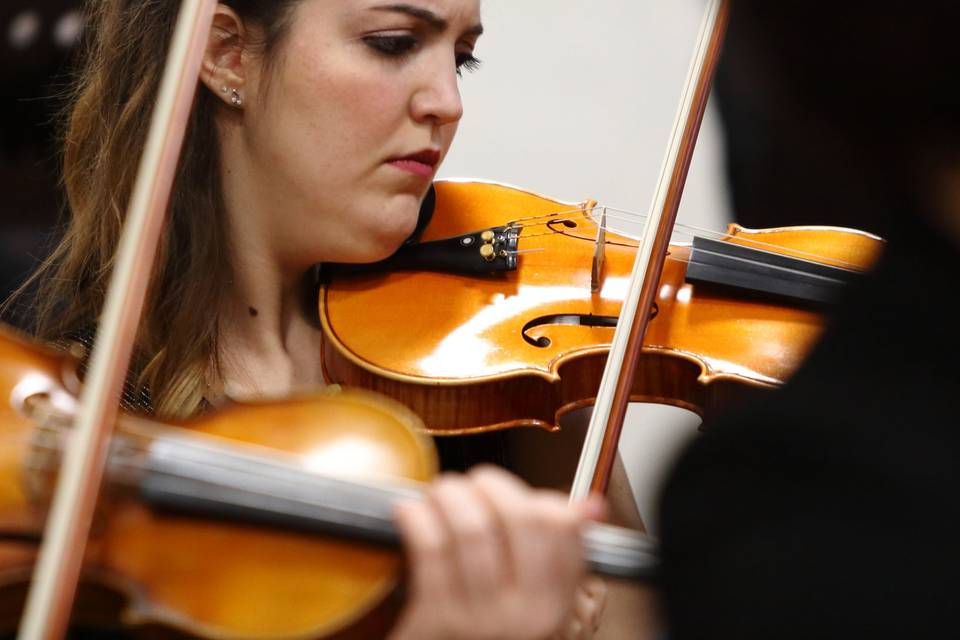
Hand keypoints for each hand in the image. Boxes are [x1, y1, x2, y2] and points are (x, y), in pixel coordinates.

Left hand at [388, 465, 604, 639]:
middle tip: (475, 482)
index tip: (514, 492)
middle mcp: (525, 615)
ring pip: (471, 528)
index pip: (561, 526)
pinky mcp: (435, 618)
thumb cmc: (488, 630)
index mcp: (555, 604)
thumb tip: (591, 505)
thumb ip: (556, 550)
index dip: (535, 495)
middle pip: (519, 518)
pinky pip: (430, 547)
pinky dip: (417, 517)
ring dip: (450, 495)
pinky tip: (412, 511)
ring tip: (442, 492)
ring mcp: (480, 618)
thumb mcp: (531, 599)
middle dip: (491, 484)